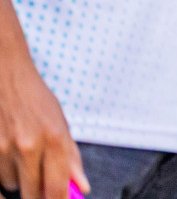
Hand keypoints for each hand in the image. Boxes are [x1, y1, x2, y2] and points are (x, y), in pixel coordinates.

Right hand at [0, 53, 84, 198]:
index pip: (57, 187)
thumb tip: (82, 186)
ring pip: (13, 185)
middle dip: (39, 192)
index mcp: (54, 137)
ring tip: (24, 155)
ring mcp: (3, 149)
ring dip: (20, 178)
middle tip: (43, 182)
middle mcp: (28, 146)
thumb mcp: (61, 122)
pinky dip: (5, 170)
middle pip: (33, 193)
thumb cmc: (35, 98)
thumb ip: (71, 156)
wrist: (5, 75)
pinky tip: (10, 155)